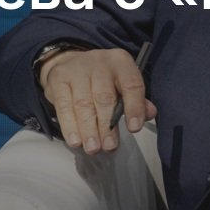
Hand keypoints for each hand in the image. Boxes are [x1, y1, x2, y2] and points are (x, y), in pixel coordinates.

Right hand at [39, 47, 157, 154]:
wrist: (71, 62)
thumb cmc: (103, 79)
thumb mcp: (123, 84)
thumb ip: (137, 100)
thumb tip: (150, 113)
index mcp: (121, 62)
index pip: (131, 84)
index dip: (134, 107)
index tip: (134, 129)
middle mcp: (99, 62)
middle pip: (104, 97)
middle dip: (107, 126)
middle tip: (109, 146)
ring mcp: (76, 69)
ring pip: (83, 104)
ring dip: (88, 130)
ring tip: (93, 148)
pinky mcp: (58, 79)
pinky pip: (63, 106)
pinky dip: (70, 126)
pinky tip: (76, 140)